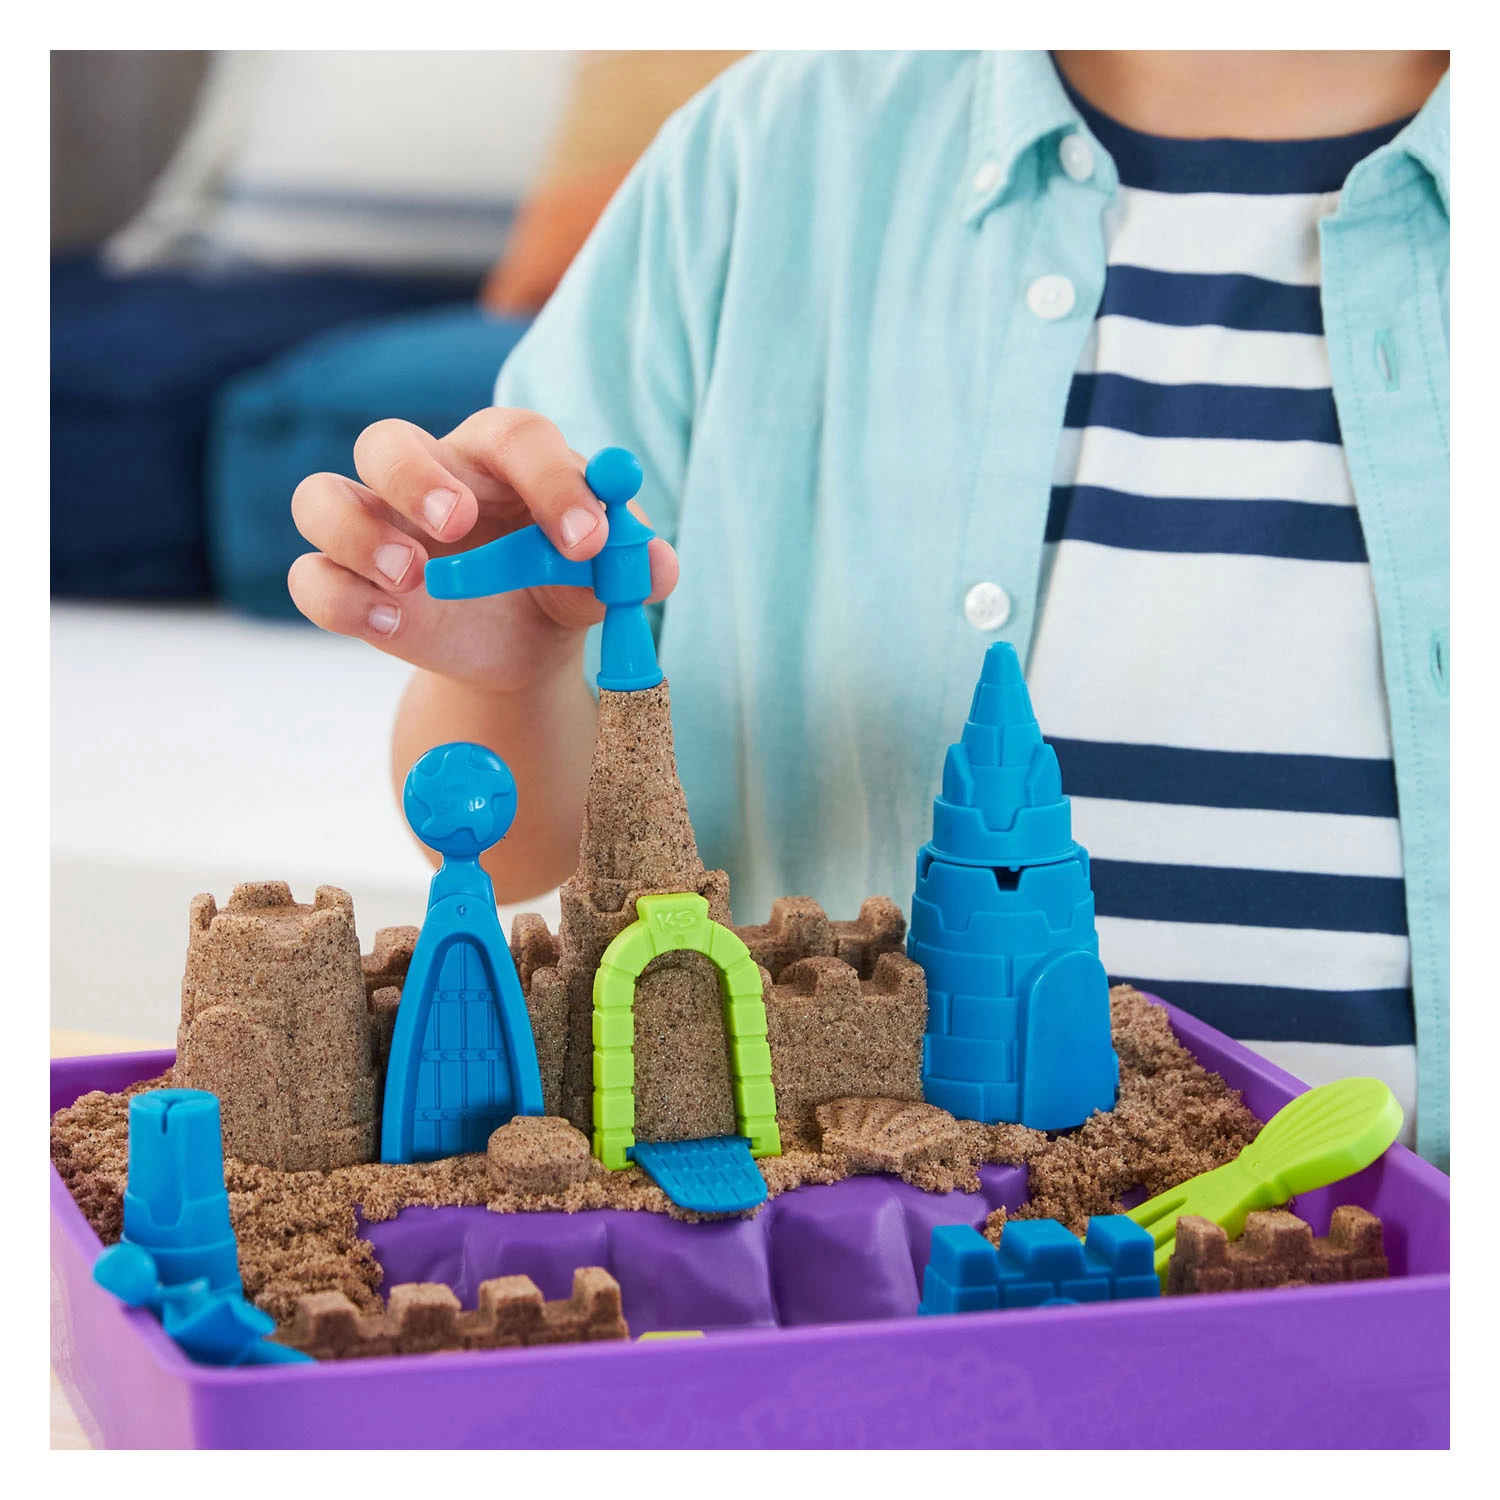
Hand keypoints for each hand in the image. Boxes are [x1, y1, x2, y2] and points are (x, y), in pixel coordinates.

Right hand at [289, 409, 678, 692]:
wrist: (524, 642)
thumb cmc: (563, 580)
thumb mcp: (606, 576)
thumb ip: (633, 564)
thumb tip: (660, 565)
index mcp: (499, 456)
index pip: (514, 438)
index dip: (551, 480)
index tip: (586, 538)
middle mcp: (426, 477)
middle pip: (387, 443)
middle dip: (415, 477)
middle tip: (457, 523)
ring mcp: (376, 528)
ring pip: (321, 498)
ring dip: (357, 531)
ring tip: (411, 574)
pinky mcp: (350, 584)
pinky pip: (312, 579)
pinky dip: (343, 599)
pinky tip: (393, 624)